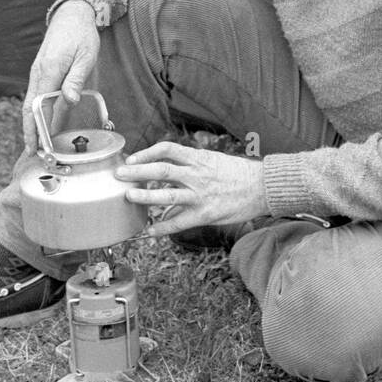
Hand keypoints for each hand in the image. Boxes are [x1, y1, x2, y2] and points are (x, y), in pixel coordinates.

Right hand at [22, 0, 100, 152]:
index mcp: (48, 71)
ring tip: (34, 143)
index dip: (37, 128)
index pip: (38, 106)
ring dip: (31, 123)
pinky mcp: (41, 70)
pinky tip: (41, 122)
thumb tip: (69, 101)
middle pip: (29, 108)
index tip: (36, 146)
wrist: (72, 14)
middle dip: (28, 131)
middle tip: (31, 152)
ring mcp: (37, 71)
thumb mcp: (85, 57)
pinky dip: (35, 111)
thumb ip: (75, 79)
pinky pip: (35, 95)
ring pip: (30, 103)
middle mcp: (38, 73)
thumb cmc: (82, 35)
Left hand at [116, 142, 267, 236]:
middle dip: (137, 172)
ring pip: (166, 195)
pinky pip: (179, 222)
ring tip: (129, 197)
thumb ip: (192, 165)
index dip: (146, 153)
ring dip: (144, 197)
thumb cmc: (238, 173)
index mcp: (198, 158)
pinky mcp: (206, 214)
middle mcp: (196, 174)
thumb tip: (171, 173)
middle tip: (119, 174)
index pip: (167, 149)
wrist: (263, 187)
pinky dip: (162, 227)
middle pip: (161, 170)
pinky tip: (149, 231)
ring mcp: (200, 195)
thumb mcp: (214, 161)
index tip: (132, 157)